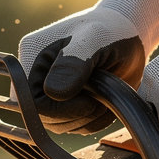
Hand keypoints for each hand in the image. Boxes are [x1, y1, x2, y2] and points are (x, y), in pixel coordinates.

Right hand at [18, 0, 158, 133]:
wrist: (126, 34)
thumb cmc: (111, 31)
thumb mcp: (95, 39)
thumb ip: (73, 63)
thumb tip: (52, 92)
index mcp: (32, 57)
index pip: (32, 103)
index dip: (60, 110)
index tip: (89, 98)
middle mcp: (35, 78)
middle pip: (45, 120)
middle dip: (78, 113)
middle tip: (101, 92)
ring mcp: (48, 94)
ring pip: (60, 127)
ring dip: (88, 117)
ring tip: (103, 91)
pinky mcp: (64, 106)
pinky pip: (74, 128)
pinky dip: (93, 121)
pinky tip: (103, 100)